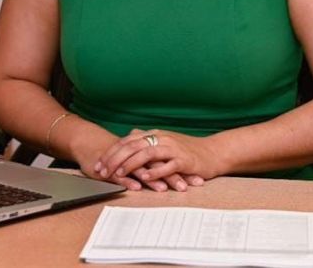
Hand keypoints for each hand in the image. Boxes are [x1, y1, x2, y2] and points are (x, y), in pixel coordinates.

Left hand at [95, 129, 219, 189]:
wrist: (214, 152)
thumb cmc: (188, 150)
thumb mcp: (165, 142)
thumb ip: (147, 140)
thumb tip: (130, 137)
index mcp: (155, 135)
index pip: (127, 141)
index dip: (111, 152)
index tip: (98, 163)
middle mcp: (161, 138)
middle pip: (133, 146)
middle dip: (115, 159)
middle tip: (102, 171)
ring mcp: (173, 148)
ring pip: (147, 153)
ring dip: (130, 164)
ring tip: (118, 174)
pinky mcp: (184, 160)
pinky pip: (167, 165)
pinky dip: (155, 171)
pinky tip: (146, 177)